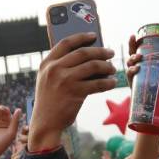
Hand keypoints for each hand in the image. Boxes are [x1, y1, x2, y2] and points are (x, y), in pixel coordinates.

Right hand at [29, 33, 114, 151]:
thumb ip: (60, 66)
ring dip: (107, 66)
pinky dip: (108, 82)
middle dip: (100, 51)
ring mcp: (65, 81)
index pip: (66, 43)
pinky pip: (98, 84)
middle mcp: (55, 69)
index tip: (94, 35)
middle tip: (110, 52)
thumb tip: (88, 55)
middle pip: (83, 53)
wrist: (45, 123)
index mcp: (46, 64)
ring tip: (112, 68)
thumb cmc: (50, 101)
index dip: (82, 37)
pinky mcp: (75, 93)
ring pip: (93, 66)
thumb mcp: (47, 79)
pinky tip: (112, 82)